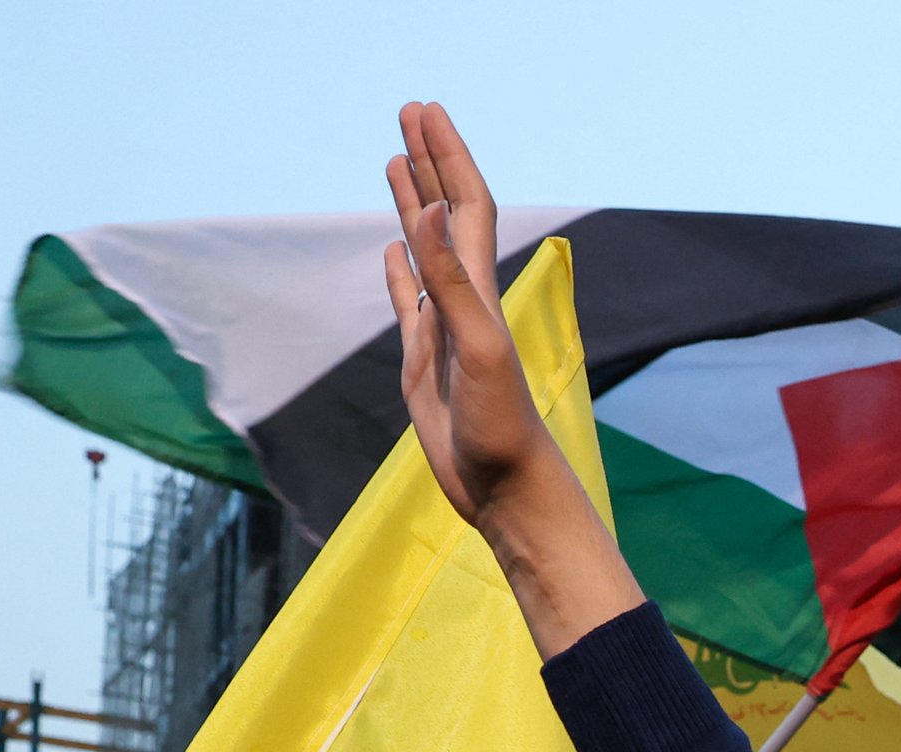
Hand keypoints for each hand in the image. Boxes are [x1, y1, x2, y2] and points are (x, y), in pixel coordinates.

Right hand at [383, 103, 643, 655]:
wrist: (507, 491)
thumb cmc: (501, 429)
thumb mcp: (476, 348)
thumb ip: (453, 281)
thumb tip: (437, 211)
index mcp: (480, 291)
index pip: (465, 205)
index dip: (447, 156)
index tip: (425, 111)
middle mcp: (464, 302)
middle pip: (446, 216)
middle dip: (429, 163)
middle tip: (409, 113)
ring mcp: (443, 331)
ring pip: (426, 253)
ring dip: (413, 206)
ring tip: (397, 162)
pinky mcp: (425, 364)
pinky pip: (410, 303)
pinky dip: (401, 273)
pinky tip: (393, 252)